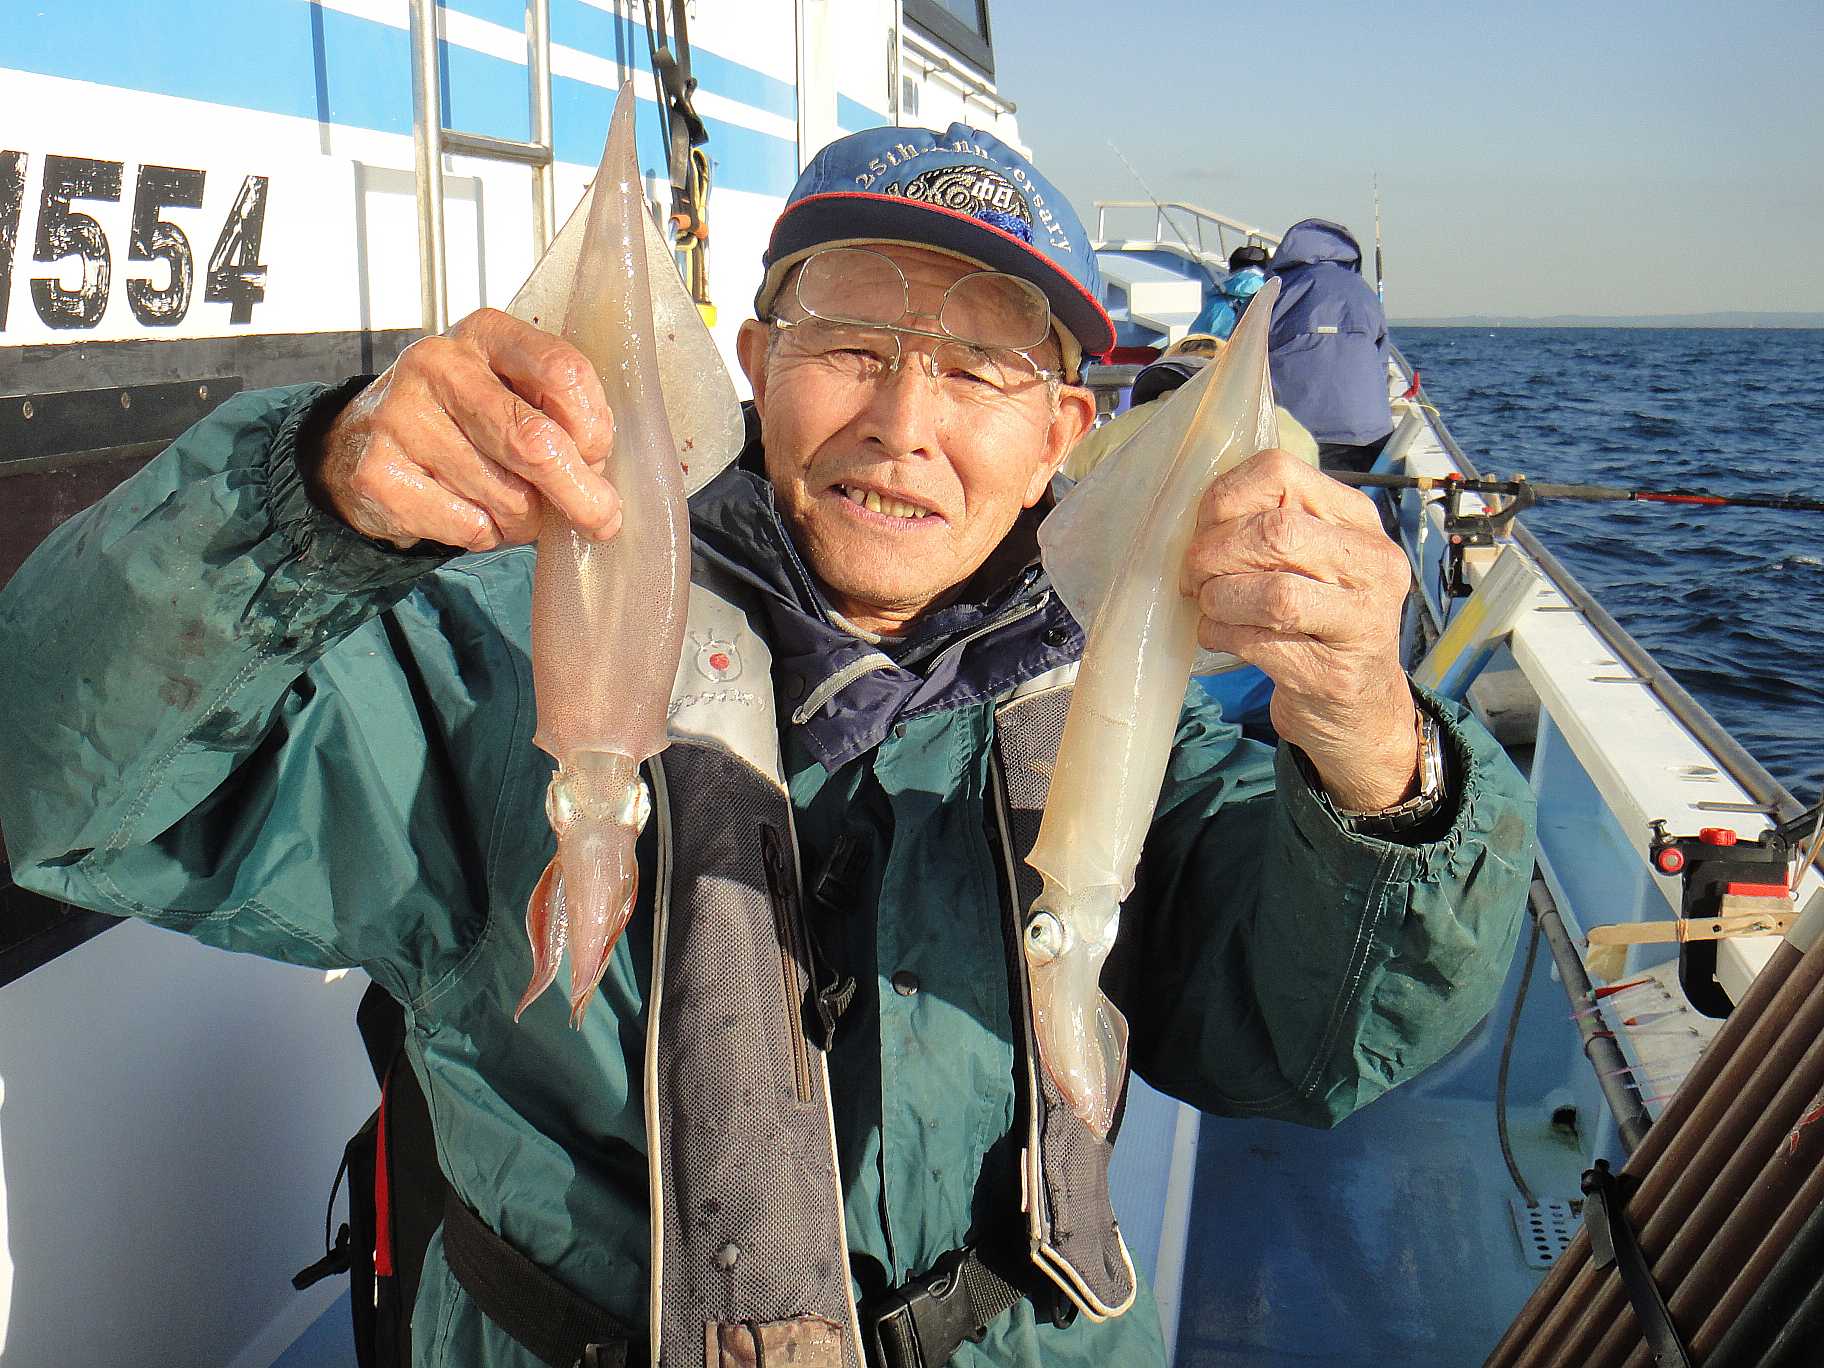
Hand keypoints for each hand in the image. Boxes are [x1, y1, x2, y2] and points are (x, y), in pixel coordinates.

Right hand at [311, 308, 619, 551]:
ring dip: (525, 519)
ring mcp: (402, 417)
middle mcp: (439, 364)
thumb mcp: (510, 393)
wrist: (359, 446)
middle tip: (601, 519)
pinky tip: (468, 514)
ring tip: (508, 505)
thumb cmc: (462, 421)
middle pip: (535, 441)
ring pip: (507, 497)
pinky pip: (469, 527)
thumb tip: (596, 478)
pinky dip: (487, 535)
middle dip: (579, 492)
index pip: (564, 372)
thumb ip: (559, 417)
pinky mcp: (378, 474)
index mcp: (486, 334)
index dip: (594, 428)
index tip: (597, 458)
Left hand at [1181, 449, 1418, 811]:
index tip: (1203, 528)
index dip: (1224, 497)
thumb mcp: (1309, 559)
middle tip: (1193, 576)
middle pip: (1274, 532)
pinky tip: (1219, 636)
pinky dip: (1222, 636)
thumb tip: (1193, 517)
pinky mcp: (1334, 673)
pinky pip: (1259, 643)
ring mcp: (1363, 621)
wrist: (1359, 707)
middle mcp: (1374, 563)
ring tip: (1209, 606)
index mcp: (1359, 519)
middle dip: (1213, 553)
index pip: (1279, 472)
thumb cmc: (1319, 620)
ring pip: (1271, 592)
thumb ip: (1267, 525)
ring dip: (1218, 599)